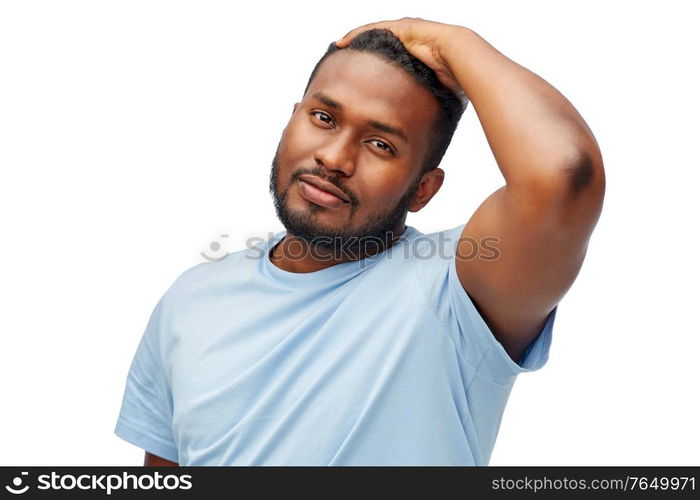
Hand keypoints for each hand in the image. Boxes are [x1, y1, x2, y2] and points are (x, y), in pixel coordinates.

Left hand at [335, 17, 466, 100]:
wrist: (462, 60)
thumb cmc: (456, 79)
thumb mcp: (436, 93)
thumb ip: (427, 104)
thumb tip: (425, 128)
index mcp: (416, 55)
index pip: (389, 60)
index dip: (373, 68)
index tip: (359, 78)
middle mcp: (409, 41)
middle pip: (377, 46)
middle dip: (360, 53)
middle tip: (343, 63)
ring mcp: (405, 32)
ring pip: (372, 35)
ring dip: (354, 41)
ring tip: (339, 49)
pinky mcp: (400, 27)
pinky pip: (371, 29)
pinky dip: (355, 35)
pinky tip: (342, 42)